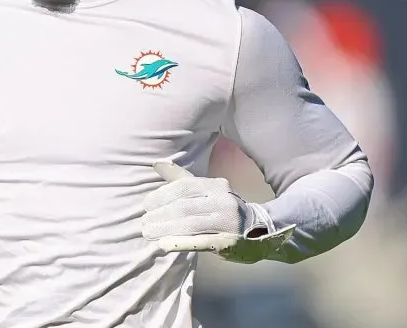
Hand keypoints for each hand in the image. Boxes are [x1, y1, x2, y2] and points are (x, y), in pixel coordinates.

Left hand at [141, 161, 294, 262]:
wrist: (263, 229)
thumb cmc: (224, 208)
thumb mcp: (207, 189)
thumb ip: (181, 179)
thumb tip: (156, 163)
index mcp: (215, 185)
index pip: (183, 188)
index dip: (161, 196)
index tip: (146, 205)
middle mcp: (223, 201)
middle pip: (184, 207)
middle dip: (160, 215)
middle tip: (143, 222)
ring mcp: (227, 222)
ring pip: (190, 225)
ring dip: (165, 229)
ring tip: (148, 233)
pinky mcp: (229, 242)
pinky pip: (201, 242)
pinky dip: (180, 242)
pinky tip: (164, 244)